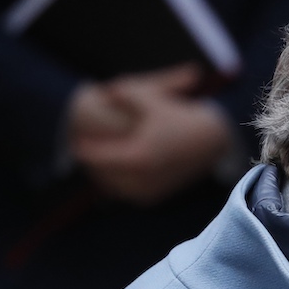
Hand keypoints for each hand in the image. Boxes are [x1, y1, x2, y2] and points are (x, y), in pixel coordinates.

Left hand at [69, 63, 232, 204]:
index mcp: (138, 156)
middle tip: (81, 154)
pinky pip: (128, 193)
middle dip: (93, 165)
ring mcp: (150, 191)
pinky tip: (113, 173)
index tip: (75, 143)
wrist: (212, 142)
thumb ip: (126, 93)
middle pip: (104, 175)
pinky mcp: (156, 197)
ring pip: (115, 188)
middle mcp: (143, 178)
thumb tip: (107, 91)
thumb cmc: (180, 117)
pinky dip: (119, 184)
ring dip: (104, 177)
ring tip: (95, 164)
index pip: (100, 157)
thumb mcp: (153, 100)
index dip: (86, 150)